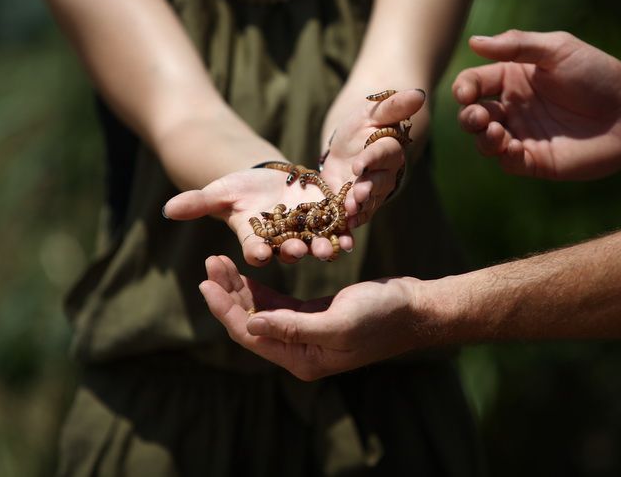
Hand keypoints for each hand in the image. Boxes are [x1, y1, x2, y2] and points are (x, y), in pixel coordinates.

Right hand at [163, 168, 352, 265]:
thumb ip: (197, 202)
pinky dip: (343, 228)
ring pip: (316, 244)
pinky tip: (351, 228)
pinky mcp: (327, 220)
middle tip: (298, 250)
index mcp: (256, 241)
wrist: (272, 179)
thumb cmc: (241, 188)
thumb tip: (166, 209)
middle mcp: (283, 243)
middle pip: (289, 251)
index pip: (255, 250)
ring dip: (322, 246)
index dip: (256, 251)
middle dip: (293, 251)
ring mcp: (307, 234)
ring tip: (328, 247)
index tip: (256, 252)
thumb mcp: (220, 192)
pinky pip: (337, 227)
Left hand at [199, 255, 425, 379]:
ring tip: (219, 261)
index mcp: (301, 359)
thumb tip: (250, 324)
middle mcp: (298, 351)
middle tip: (210, 262)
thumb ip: (293, 327)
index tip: (206, 282)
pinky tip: (245, 272)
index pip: (251, 334)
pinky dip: (260, 288)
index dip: (226, 308)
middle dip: (228, 293)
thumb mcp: (338, 322)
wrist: (415, 309)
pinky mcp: (313, 316)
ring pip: (261, 311)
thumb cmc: (382, 316)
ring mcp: (305, 334)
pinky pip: (278, 305)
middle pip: (251, 322)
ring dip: (240, 287)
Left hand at [320, 89, 425, 226]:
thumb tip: (418, 94)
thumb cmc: (363, 125)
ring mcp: (372, 191)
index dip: (372, 159)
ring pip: (370, 202)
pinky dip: (352, 223)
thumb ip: (394, 106)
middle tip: (356, 196)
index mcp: (389, 149)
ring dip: (360, 209)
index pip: (383, 153)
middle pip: (378, 182)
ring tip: (348, 213)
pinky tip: (345, 229)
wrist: (348, 144)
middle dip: (367, 189)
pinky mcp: (359, 204)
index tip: (359, 164)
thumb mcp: (372, 111)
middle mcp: (385, 173)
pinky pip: (359, 215)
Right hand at [453, 30, 620, 179]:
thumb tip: (474, 41)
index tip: (467, 93)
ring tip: (495, 131)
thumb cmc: (599, 75)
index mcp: (513, 79)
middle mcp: (513, 108)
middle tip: (479, 116)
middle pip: (472, 114)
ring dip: (482, 137)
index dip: (464, 88)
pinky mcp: (535, 160)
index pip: (474, 83)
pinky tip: (515, 147)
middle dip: (468, 116)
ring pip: (484, 141)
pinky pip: (508, 162)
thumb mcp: (558, 49)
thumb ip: (516, 45)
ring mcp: (523, 135)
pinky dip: (504, 156)